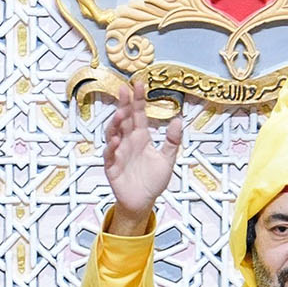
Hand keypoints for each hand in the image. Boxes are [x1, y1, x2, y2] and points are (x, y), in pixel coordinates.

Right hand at [102, 80, 184, 235]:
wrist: (143, 202)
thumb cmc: (153, 180)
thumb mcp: (168, 159)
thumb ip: (173, 140)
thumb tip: (178, 120)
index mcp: (141, 137)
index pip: (138, 114)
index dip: (138, 100)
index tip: (139, 84)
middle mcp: (128, 142)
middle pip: (123, 120)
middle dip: (123, 105)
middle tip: (124, 90)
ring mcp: (118, 153)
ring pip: (113, 134)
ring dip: (115, 124)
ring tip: (121, 114)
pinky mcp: (112, 167)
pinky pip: (109, 155)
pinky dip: (111, 148)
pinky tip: (116, 141)